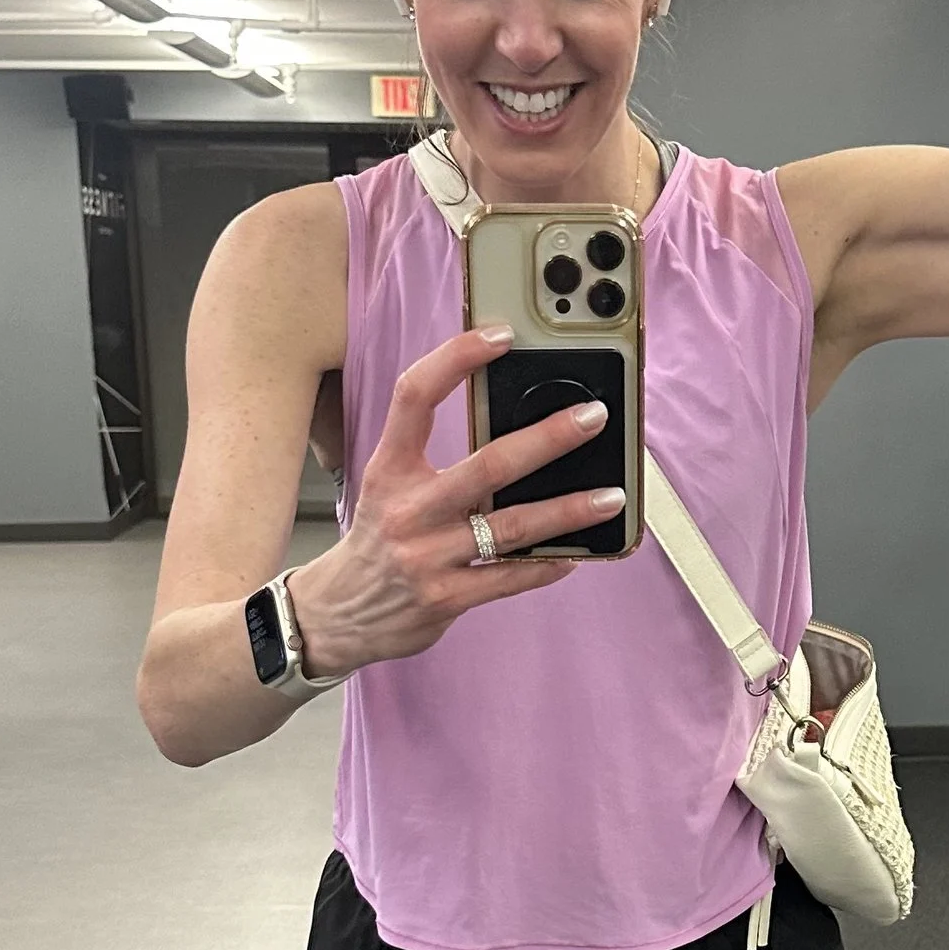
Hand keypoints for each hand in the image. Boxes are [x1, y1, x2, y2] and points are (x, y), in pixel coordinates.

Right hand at [287, 326, 622, 667]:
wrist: (336, 613)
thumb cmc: (377, 539)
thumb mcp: (390, 487)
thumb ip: (437, 460)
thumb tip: (516, 432)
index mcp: (390, 468)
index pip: (416, 396)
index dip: (457, 359)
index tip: (501, 336)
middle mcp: (408, 508)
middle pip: (488, 464)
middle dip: (548, 438)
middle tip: (593, 417)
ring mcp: (428, 556)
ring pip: (512, 527)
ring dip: (568, 510)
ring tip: (611, 497)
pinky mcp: (446, 597)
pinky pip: (509, 578)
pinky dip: (547, 565)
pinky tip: (576, 554)